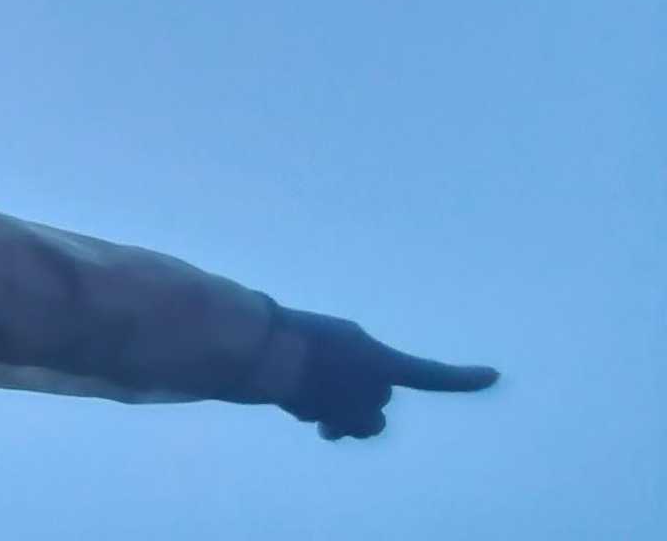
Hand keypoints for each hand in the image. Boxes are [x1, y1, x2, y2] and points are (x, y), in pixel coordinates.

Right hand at [273, 305, 500, 440]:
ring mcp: (348, 410)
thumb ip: (365, 364)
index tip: (494, 376)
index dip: (464, 378)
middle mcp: (372, 392)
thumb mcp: (345, 336)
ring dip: (350, 413)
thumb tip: (361, 404)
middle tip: (338, 370)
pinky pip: (333, 423)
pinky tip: (303, 395)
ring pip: (363, 422)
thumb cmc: (303, 334)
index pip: (433, 375)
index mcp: (381, 363)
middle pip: (381, 399)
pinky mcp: (322, 419)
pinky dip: (324, 413)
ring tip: (324, 392)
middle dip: (365, 392)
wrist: (263, 353)